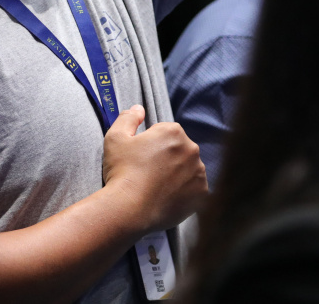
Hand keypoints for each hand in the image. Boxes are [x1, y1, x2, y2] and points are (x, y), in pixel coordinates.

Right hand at [102, 105, 208, 232]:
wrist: (129, 209)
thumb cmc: (122, 171)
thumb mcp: (116, 138)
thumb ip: (128, 118)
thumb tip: (139, 109)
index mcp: (174, 132)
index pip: (165, 134)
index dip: (151, 145)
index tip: (141, 159)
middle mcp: (192, 149)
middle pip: (179, 150)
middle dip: (167, 159)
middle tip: (148, 174)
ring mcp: (199, 173)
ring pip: (188, 169)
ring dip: (178, 175)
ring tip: (158, 188)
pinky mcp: (202, 194)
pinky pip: (195, 189)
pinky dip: (185, 192)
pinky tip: (168, 198)